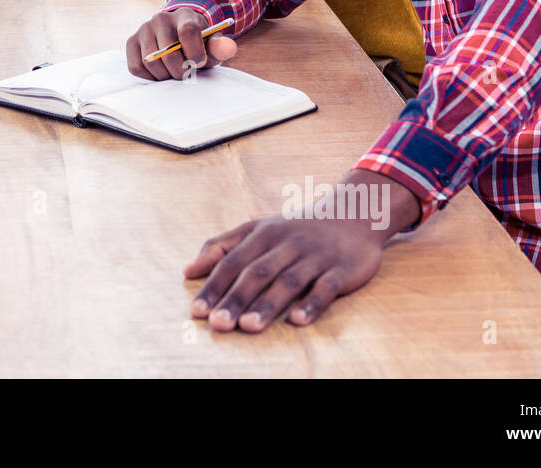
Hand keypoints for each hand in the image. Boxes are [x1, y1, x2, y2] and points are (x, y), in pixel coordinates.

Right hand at [126, 8, 237, 80]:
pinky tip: (160, 72)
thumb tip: (229, 48)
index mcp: (184, 16)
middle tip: (186, 73)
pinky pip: (137, 67)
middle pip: (168, 52)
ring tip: (173, 71)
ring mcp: (144, 29)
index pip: (188, 31)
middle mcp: (161, 19)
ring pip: (151, 62)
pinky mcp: (131, 42)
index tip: (199, 63)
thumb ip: (220, 47)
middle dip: (180, 70)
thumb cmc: (198, 43)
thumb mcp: (211, 44)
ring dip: (165, 75)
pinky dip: (149, 76)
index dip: (194, 53)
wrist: (177, 36)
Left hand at [184, 172, 418, 332]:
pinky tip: (297, 320)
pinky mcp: (341, 270)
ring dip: (267, 304)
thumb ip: (222, 246)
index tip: (197, 311)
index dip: (214, 286)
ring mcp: (315, 257)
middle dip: (236, 299)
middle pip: (257, 273)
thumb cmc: (296, 228)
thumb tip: (188, 270)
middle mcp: (287, 244)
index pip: (233, 262)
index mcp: (263, 235)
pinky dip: (312, 304)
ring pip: (289, 282)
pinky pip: (326, 288)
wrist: (353, 214)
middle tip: (217, 324)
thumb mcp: (257, 229)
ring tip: (248, 327)